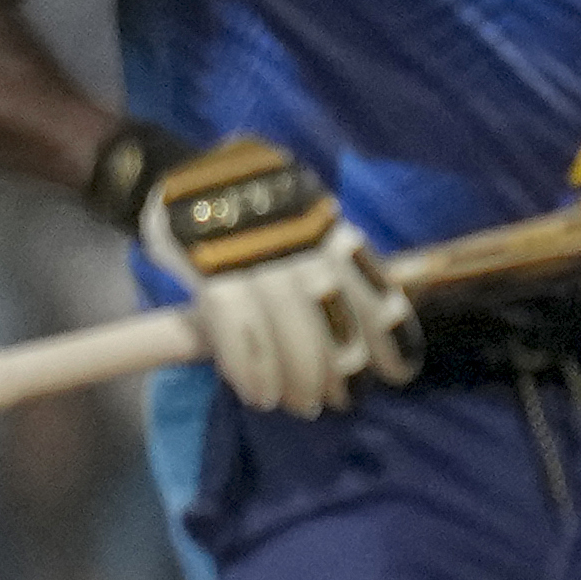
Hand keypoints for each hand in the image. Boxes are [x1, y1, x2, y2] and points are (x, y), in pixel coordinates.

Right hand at [139, 135, 418, 415]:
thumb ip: (329, 253)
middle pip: (331, 316)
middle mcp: (296, 239)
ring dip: (297, 378)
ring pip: (287, 329)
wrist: (181, 174)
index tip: (399, 372)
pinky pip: (237, 330)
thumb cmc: (251, 205)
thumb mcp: (301, 214)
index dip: (389, 334)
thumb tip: (366, 319)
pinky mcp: (208, 267)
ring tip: (301, 404)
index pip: (370, 284)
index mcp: (324, 225)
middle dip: (342, 368)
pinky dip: (250, 368)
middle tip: (343, 401)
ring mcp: (253, 253)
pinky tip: (257, 394)